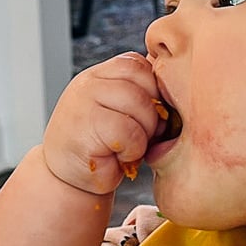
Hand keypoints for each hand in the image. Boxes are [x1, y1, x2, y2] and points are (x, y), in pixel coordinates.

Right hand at [41, 52, 162, 194]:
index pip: (141, 65)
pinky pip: (130, 132)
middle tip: (139, 136)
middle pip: (145, 82)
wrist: (69, 180)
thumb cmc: (103, 148)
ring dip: (143, 133)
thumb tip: (176, 88)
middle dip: (152, 114)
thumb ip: (139, 94)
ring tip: (127, 146)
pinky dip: (133, 149)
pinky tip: (118, 156)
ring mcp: (84, 101)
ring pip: (140, 104)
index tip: (146, 117)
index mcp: (100, 74)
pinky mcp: (86, 126)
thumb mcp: (121, 113)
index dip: (153, 92)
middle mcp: (90, 81)